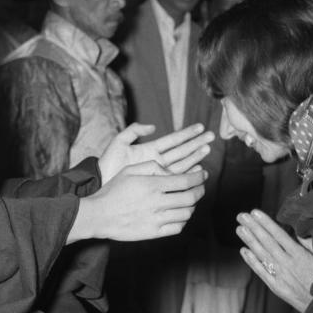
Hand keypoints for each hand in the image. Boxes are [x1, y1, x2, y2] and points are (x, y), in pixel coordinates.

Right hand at [68, 163, 206, 242]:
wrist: (98, 215)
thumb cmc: (113, 190)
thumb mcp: (129, 170)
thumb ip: (152, 166)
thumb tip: (171, 172)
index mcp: (152, 184)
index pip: (185, 181)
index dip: (198, 177)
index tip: (203, 174)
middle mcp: (157, 202)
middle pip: (190, 197)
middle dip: (200, 190)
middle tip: (201, 187)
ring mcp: (156, 219)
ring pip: (187, 213)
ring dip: (193, 206)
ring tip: (191, 200)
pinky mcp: (154, 232)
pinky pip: (177, 227)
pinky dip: (184, 220)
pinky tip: (180, 214)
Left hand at [98, 123, 213, 182]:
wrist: (100, 185)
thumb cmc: (107, 164)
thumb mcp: (119, 143)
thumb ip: (133, 131)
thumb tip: (152, 126)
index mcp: (149, 150)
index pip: (173, 140)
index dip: (186, 133)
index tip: (200, 127)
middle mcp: (156, 161)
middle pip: (181, 151)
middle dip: (196, 143)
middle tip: (212, 136)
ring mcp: (157, 174)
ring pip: (182, 164)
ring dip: (195, 157)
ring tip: (208, 150)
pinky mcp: (156, 185)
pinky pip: (175, 179)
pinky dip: (187, 175)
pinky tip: (197, 170)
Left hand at [237, 209, 312, 311]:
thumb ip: (310, 244)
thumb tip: (299, 228)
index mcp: (300, 256)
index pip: (279, 235)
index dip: (266, 223)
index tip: (255, 212)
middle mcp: (288, 264)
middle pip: (267, 242)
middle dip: (254, 227)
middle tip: (241, 215)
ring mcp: (281, 276)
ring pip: (262, 255)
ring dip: (249, 241)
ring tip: (239, 228)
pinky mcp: (277, 288)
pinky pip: (262, 272)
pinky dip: (252, 261)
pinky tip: (243, 251)